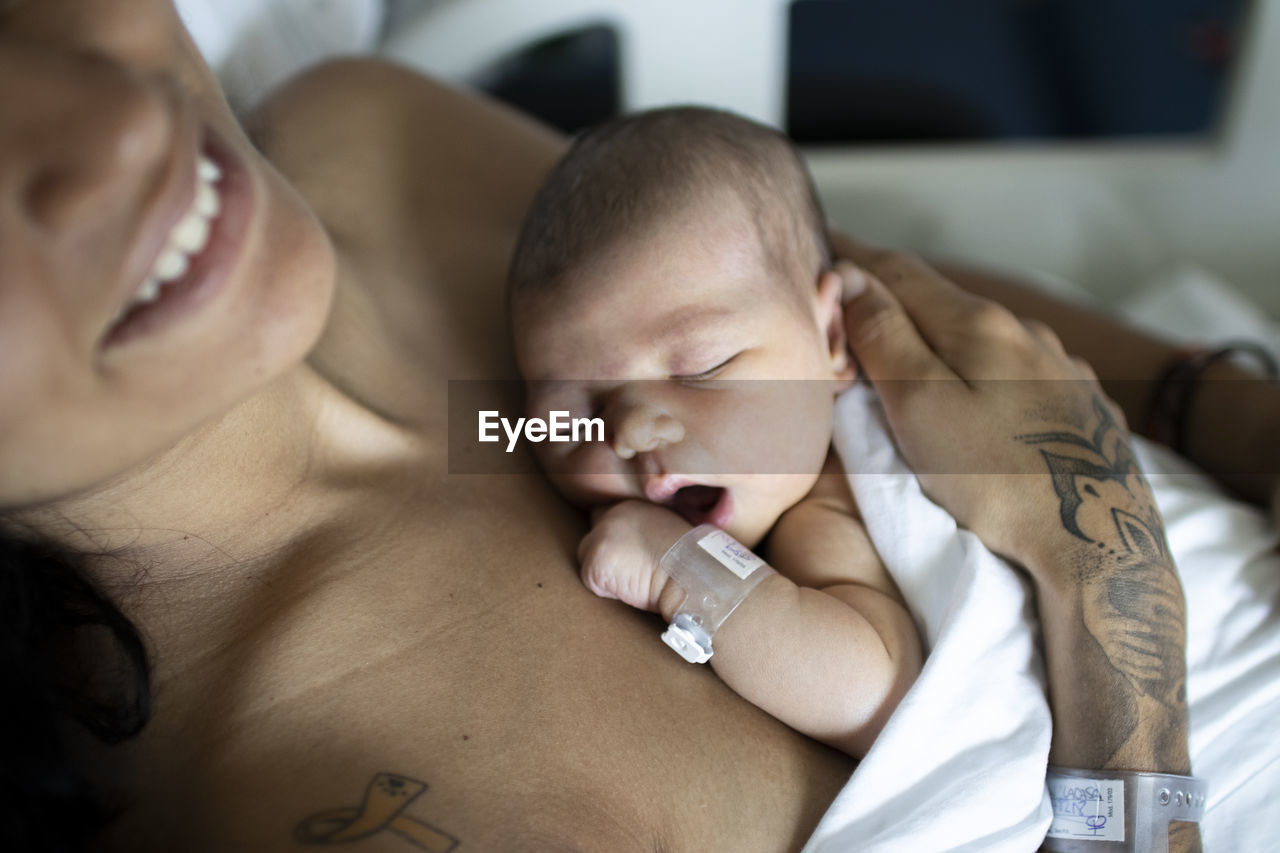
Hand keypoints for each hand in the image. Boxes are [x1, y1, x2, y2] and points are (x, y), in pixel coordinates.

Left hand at [577, 500, 690, 610]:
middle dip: (607, 554)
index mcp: (635, 505)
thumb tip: (641, 549)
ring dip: (607, 572)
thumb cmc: (692, 561)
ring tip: (637, 578)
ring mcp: (601, 534)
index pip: (610, 518)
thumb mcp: (670, 533)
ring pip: (589, 558)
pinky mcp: (595, 559)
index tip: (631, 554)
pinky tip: (633, 587)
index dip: (618, 540)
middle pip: (594, 537)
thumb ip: (648, 531)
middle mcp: (614, 513)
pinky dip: (609, 591)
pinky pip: (593, 582)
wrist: (694, 573)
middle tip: (633, 571)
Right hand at [835, 238, 1136, 568]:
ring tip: (904, 344)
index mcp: (978, 325)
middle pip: (942, 299)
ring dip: (935, 331)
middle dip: (893, 293)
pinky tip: (971, 386)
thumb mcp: (922, 406)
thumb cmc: (997, 481)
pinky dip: (973, 364)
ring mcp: (1058, 368)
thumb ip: (884, 338)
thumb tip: (852, 275)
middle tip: (851, 293)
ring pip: (979, 334)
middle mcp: (1025, 332)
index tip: (825, 240)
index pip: (900, 270)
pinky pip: (1010, 367)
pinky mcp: (1078, 406)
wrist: (1100, 544)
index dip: (856, 256)